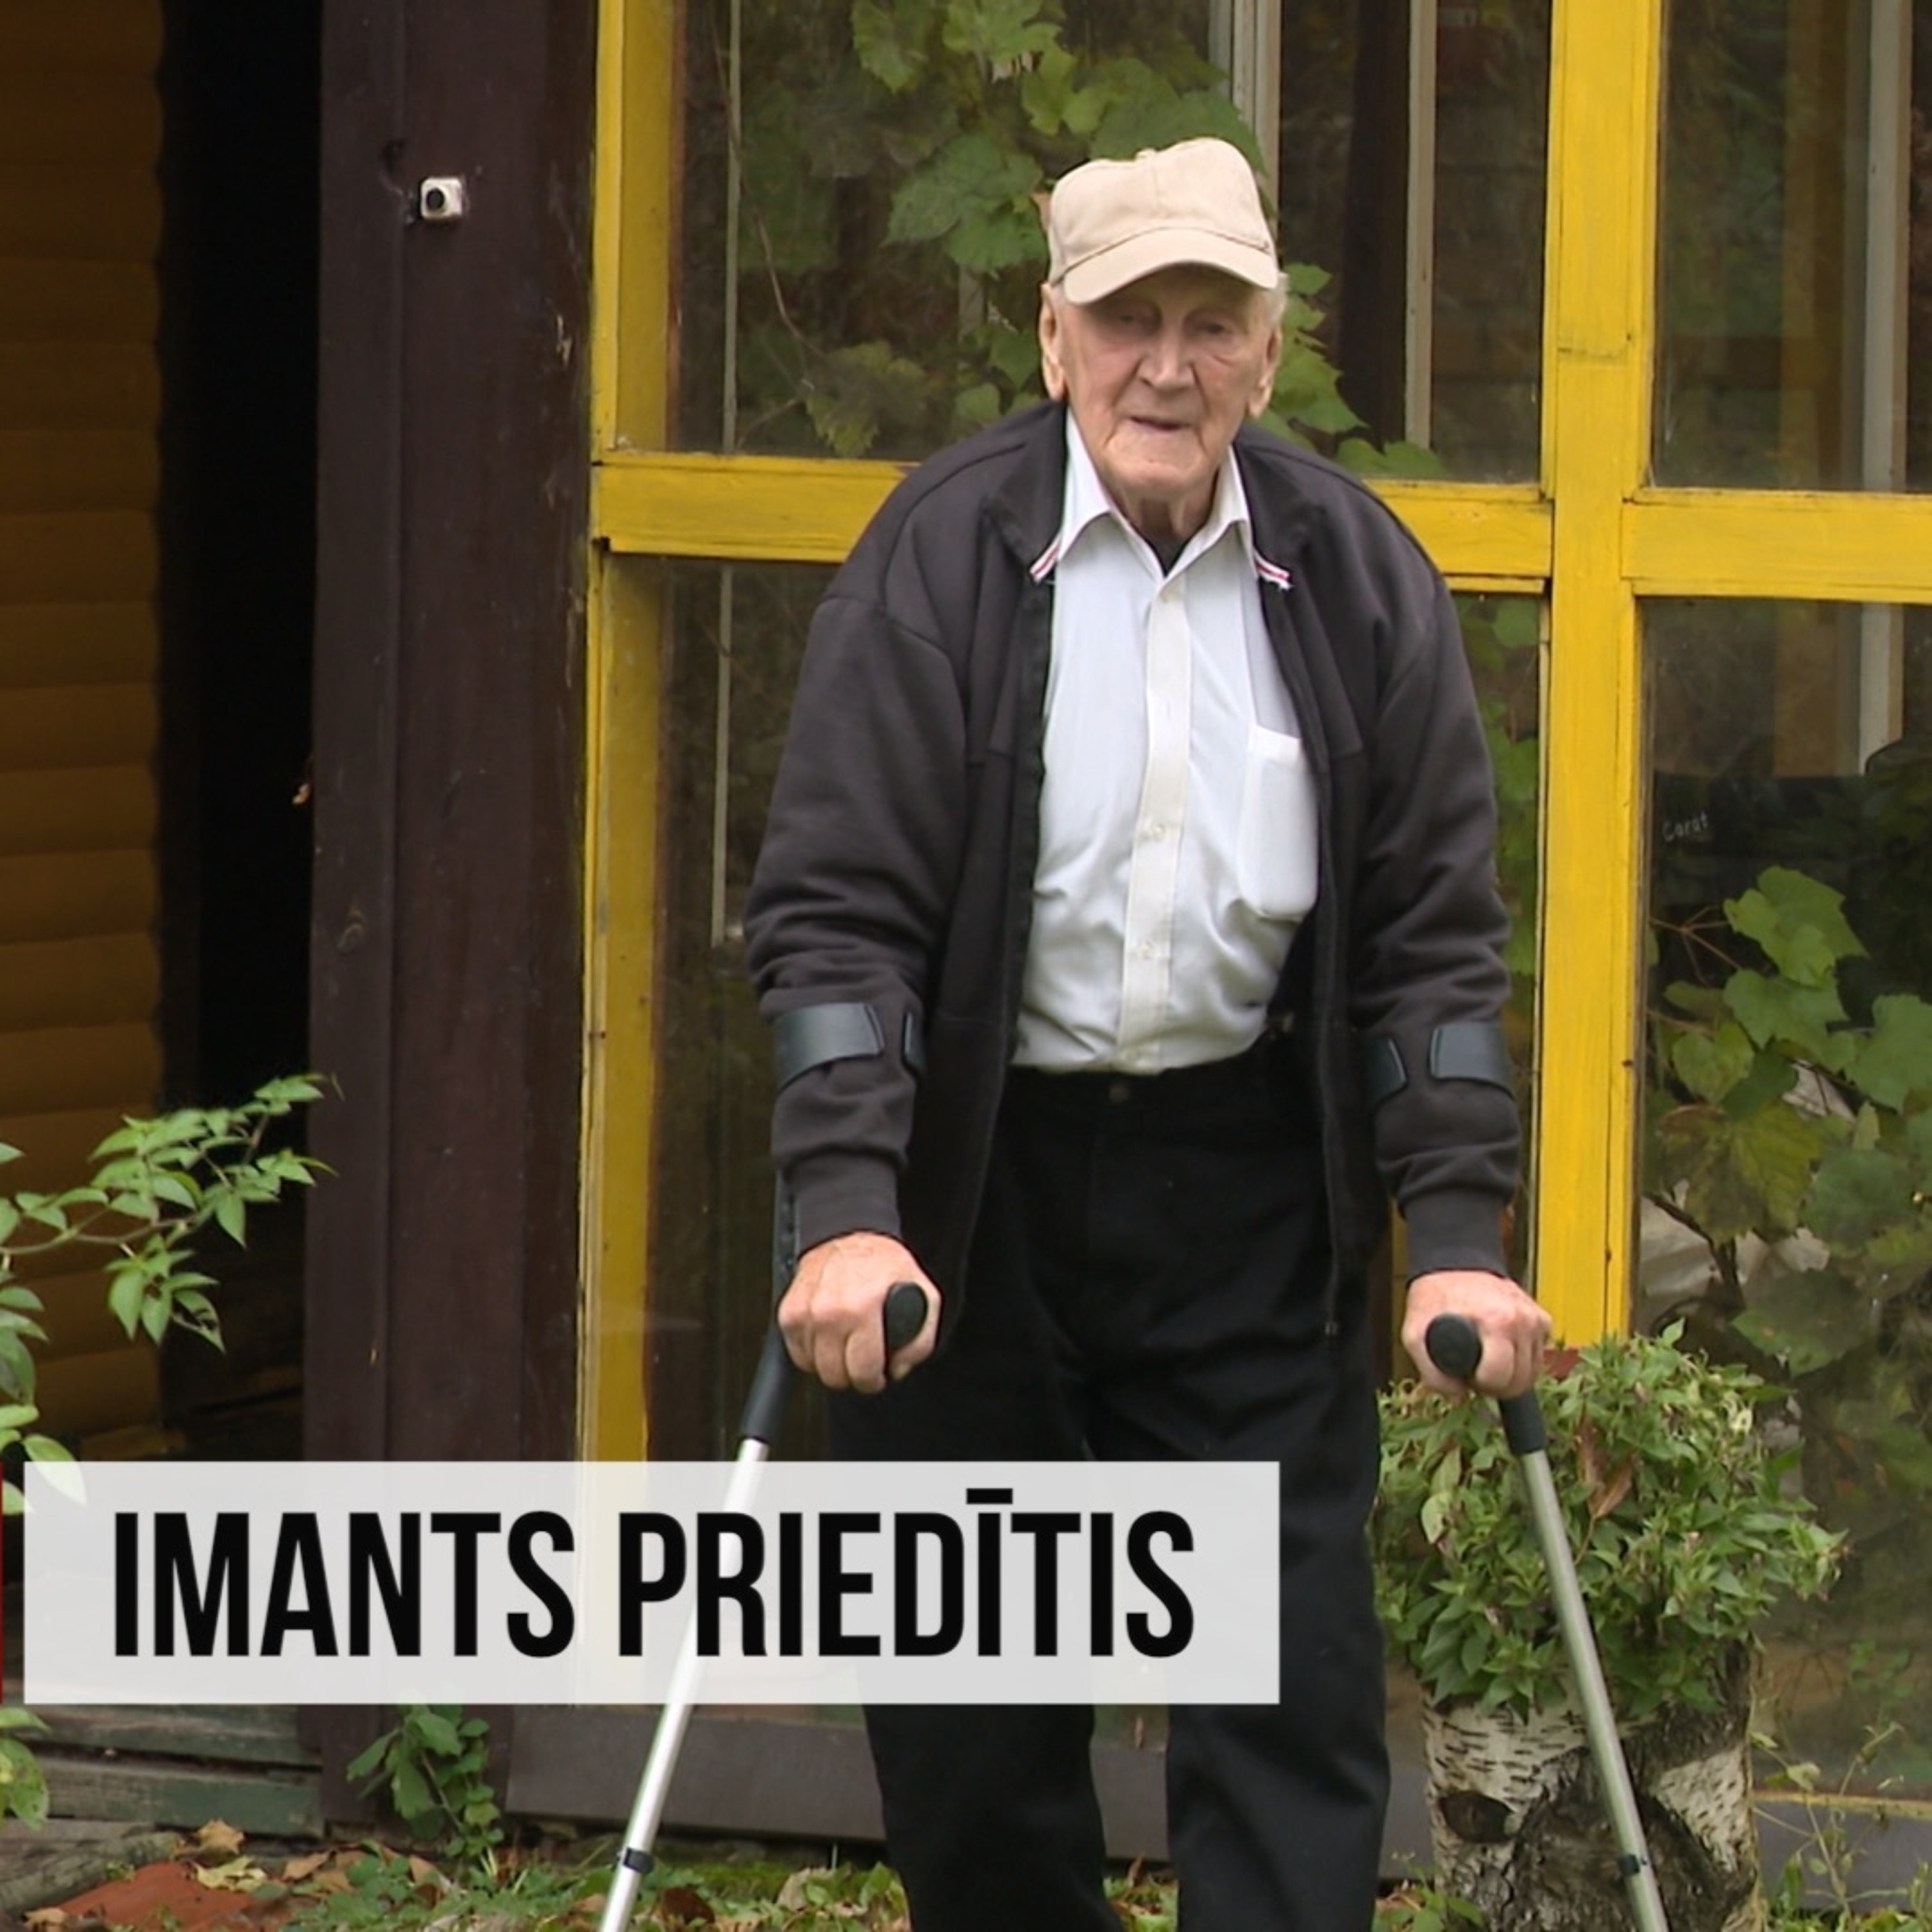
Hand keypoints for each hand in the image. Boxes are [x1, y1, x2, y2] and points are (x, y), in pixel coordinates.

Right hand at [779, 1231, 940, 1392]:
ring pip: (813, 1368)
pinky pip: (796, 1353)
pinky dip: (812, 1353)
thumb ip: (920, 1339)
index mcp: (863, 1308)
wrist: (848, 1233)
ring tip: (846, 1346)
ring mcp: (805, 1312)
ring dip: (831, 1364)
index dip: (873, 1380)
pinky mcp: (788, 1312)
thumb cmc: (883, 1264)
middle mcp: (830, 1311)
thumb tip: (899, 1368)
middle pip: (835, 1375)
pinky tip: (829, 1339)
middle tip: (861, 1363)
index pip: (862, 1370)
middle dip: (852, 1375)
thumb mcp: (924, 1294)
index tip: (876, 1376)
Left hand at [1400, 1269, 1550, 1399]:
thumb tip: (1458, 1397)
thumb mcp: (1415, 1334)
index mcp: (1496, 1321)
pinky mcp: (1542, 1318)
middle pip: (1521, 1380)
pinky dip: (1523, 1361)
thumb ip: (1430, 1372)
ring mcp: (1535, 1318)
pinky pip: (1538, 1355)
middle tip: (1477, 1374)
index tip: (1468, 1376)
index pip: (1501, 1377)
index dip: (1481, 1385)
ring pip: (1534, 1372)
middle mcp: (1521, 1319)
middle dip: (1498, 1386)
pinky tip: (1502, 1350)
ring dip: (1513, 1377)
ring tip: (1488, 1362)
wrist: (1454, 1264)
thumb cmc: (1436, 1296)